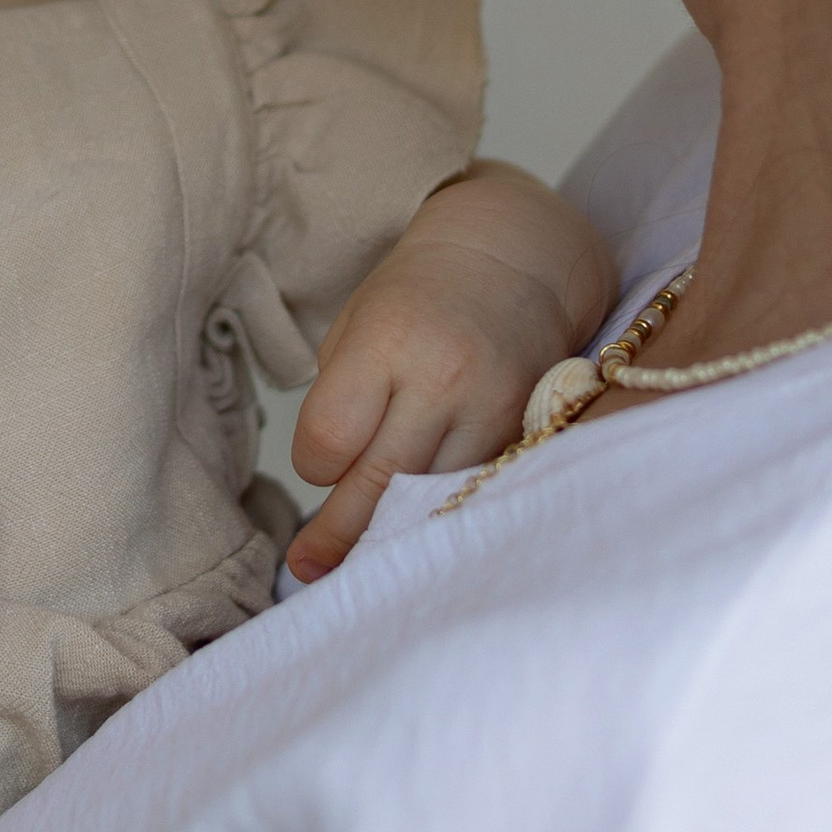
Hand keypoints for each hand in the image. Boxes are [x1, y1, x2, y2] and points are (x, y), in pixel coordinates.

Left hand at [287, 177, 600, 579]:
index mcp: (386, 340)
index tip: (318, 460)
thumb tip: (329, 489)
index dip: (314, 462)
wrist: (512, 264)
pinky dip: (441, 510)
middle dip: (337, 534)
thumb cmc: (415, 298)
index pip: (329, 439)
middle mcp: (443, 376)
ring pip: (429, 500)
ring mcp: (491, 408)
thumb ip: (340, 402)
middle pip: (378, 483)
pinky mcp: (523, 431)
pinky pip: (472, 489)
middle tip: (308, 567)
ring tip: (359, 560)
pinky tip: (418, 526)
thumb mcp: (357, 327)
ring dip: (392, 532)